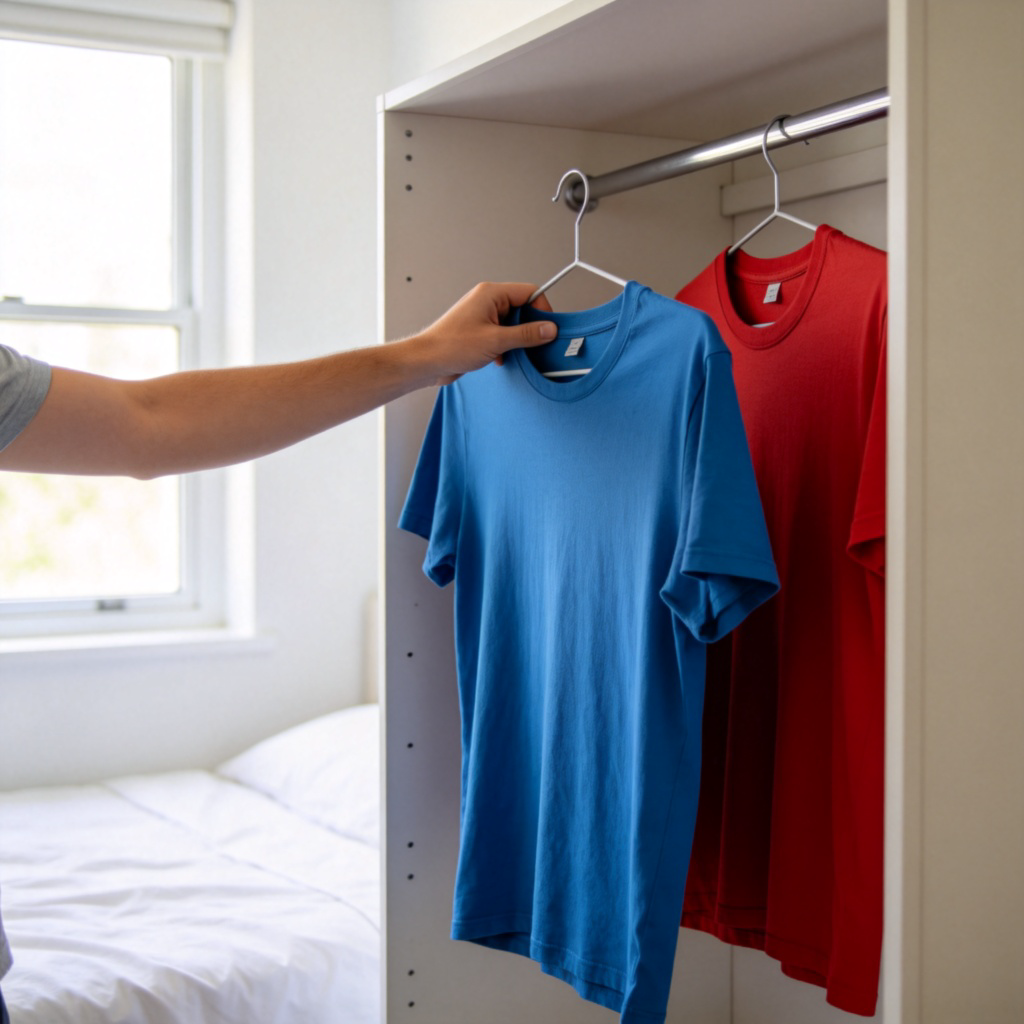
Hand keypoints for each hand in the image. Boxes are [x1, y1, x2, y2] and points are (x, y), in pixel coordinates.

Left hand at [415, 282, 555, 384]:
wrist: (427, 362)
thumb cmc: (452, 346)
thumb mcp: (496, 341)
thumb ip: (526, 334)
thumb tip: (549, 329)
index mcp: (491, 294)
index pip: (529, 292)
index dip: (542, 309)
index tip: (549, 329)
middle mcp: (487, 301)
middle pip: (522, 308)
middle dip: (529, 328)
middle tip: (535, 344)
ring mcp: (482, 316)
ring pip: (512, 324)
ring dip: (516, 340)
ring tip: (512, 353)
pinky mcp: (478, 331)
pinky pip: (501, 334)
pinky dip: (505, 347)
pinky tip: (499, 359)